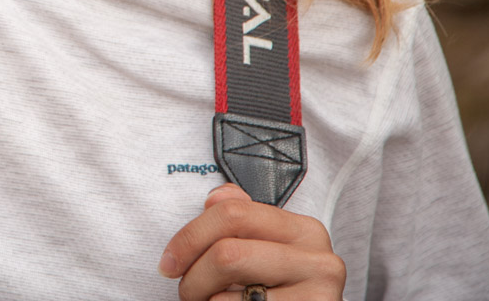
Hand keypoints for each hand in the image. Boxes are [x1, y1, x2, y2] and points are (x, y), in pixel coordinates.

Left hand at [158, 183, 345, 299]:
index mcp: (304, 230)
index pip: (232, 213)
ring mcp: (320, 293)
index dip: (190, 237)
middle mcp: (319, 260)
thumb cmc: (279, 292)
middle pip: (227, 253)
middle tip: (187, 291)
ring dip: (204, 299)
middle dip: (194, 275)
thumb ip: (242, 218)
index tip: (169, 261)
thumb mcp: (266, 249)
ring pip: (228, 291)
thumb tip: (213, 198)